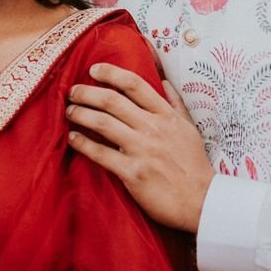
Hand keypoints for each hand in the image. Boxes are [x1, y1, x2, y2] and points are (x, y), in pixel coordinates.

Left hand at [66, 63, 213, 231]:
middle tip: (73, 91)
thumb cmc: (195, 165)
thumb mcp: (190, 128)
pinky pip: (101, 154)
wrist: (201, 200)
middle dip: (87, 92)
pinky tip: (73, 139)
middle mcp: (152, 128)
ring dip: (81, 114)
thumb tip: (164, 82)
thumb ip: (175, 104)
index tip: (94, 69)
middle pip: (112, 101)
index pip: (135, 85)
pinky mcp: (132, 172)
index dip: (111, 73)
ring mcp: (142, 150)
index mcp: (166, 115)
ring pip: (102, 123)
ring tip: (69, 112)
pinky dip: (83, 144)